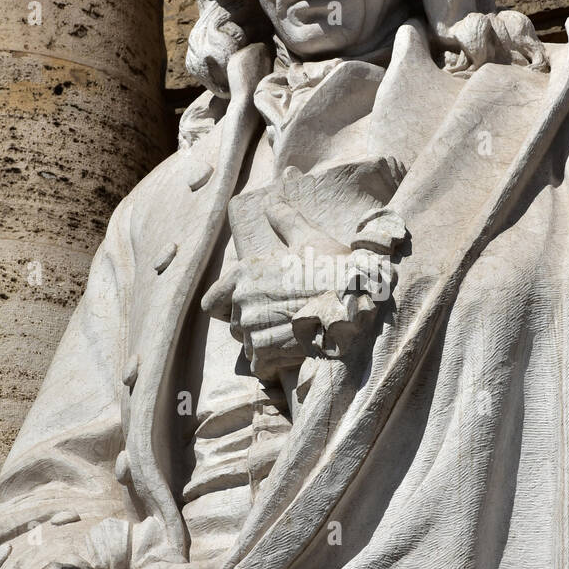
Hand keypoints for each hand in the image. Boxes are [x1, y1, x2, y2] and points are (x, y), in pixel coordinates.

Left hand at [202, 201, 350, 379]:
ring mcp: (252, 328)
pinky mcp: (266, 352)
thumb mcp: (309, 238)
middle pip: (236, 327)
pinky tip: (294, 355)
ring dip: (268, 347)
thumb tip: (273, 201)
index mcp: (243, 274)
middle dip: (256, 328)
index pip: (212, 303)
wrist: (356, 300)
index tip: (250, 310)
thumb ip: (285, 220)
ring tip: (295, 336)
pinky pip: (260, 366)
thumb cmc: (334, 267)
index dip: (227, 309)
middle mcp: (241, 301)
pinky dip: (274, 366)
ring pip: (249, 348)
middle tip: (286, 321)